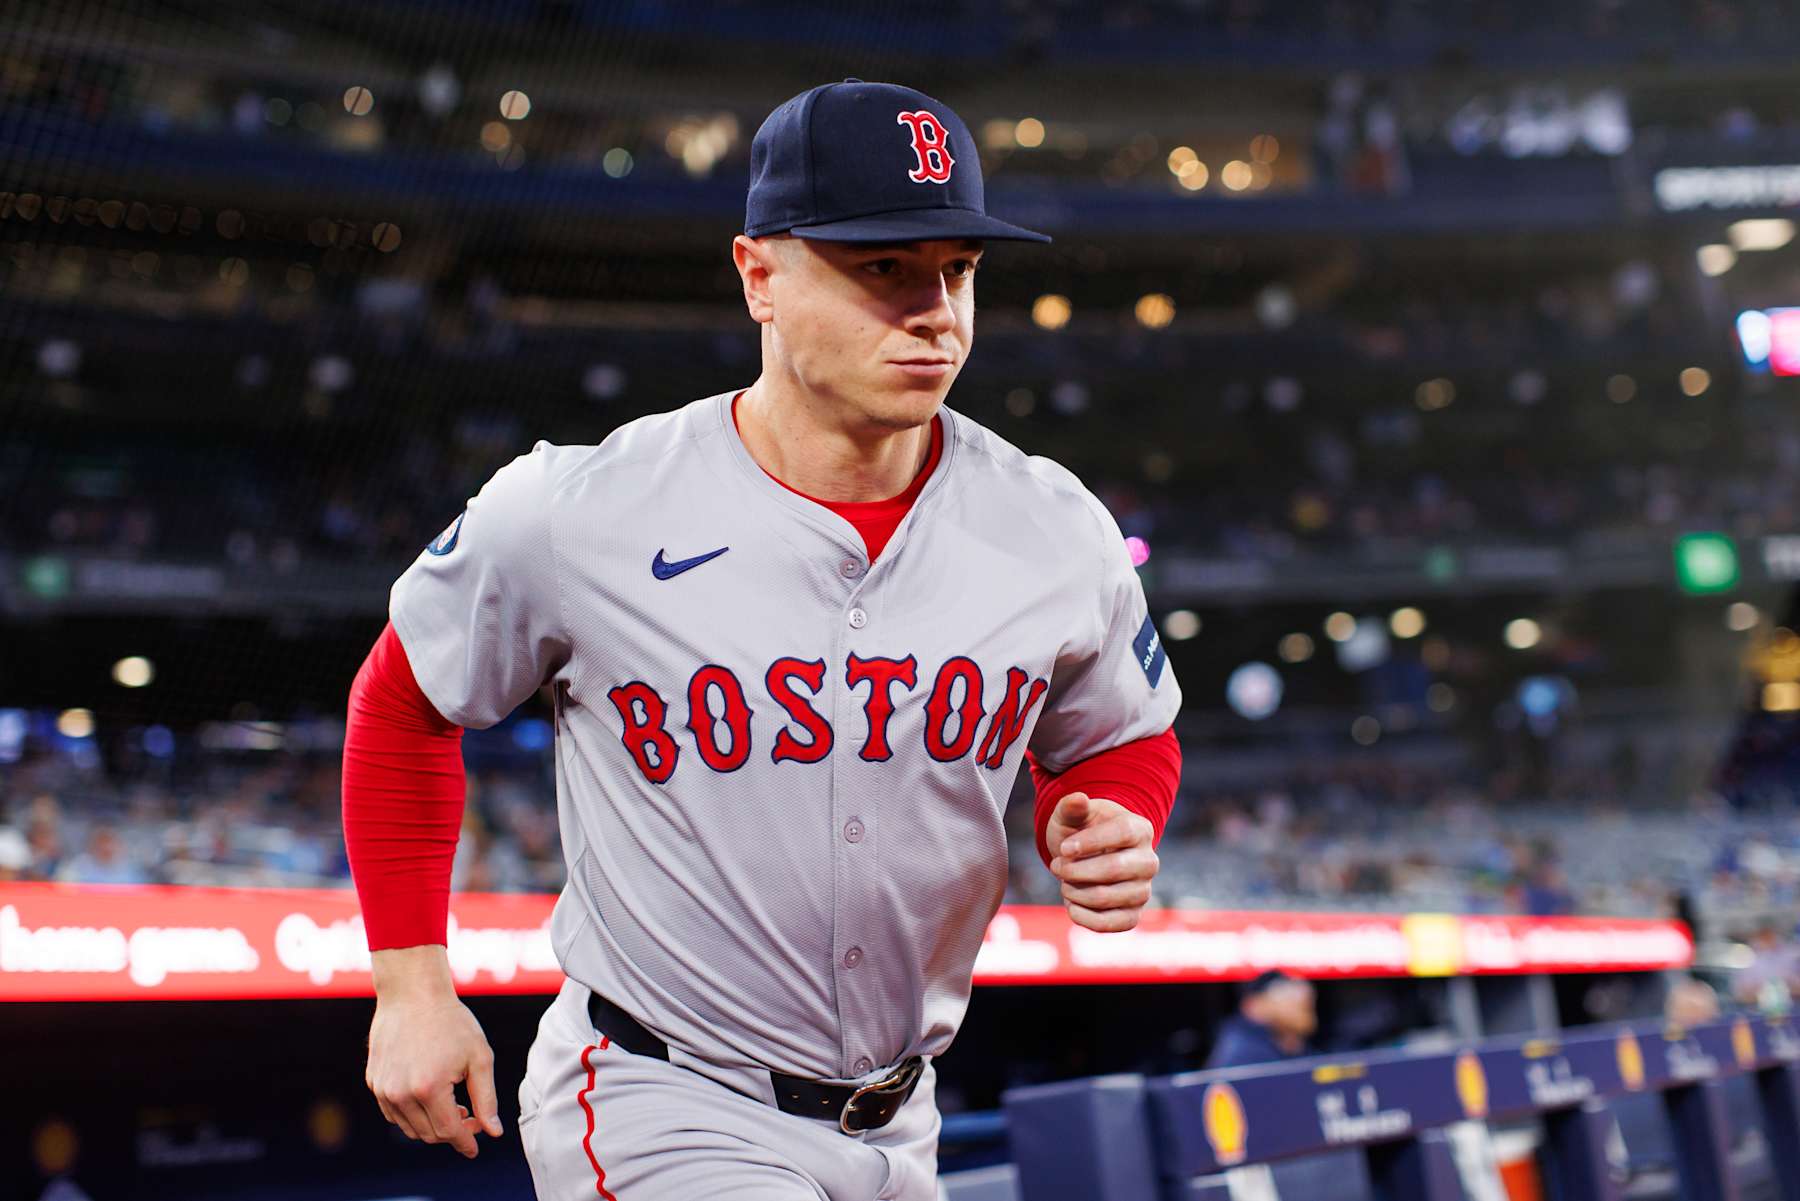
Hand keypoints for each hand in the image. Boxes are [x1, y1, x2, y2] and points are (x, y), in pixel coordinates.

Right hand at [365, 947, 502, 1157]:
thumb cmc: (452, 1022)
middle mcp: (401, 1093)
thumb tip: (493, 1132)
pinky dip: (412, 1116)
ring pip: (410, 1128)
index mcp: (429, 1088)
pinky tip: (430, 1098)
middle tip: (471, 1115)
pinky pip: (394, 1114)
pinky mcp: (374, 1082)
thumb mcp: (479, 1057)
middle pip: (429, 1134)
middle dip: (453, 1132)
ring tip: (453, 1105)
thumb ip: (486, 1098)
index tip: (476, 1147)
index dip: (465, 1142)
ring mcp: (383, 1089)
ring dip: (432, 1125)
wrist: (412, 993)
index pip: (449, 1132)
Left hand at [1045, 792, 1157, 932]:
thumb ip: (1071, 807)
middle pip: (1114, 869)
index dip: (1091, 842)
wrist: (1088, 857)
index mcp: (1140, 829)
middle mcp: (1149, 861)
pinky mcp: (1132, 915)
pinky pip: (1109, 924)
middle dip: (1075, 870)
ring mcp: (1143, 891)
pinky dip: (1082, 916)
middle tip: (1056, 866)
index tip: (1064, 848)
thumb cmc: (1081, 831)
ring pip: (1107, 898)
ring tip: (1064, 882)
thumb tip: (1077, 799)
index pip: (1122, 833)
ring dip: (1075, 892)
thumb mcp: (1072, 816)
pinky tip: (1071, 904)